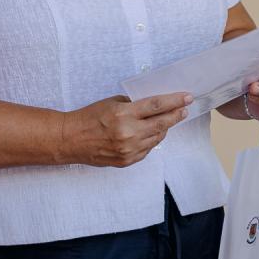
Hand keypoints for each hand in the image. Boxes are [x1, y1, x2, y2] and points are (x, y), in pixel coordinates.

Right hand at [65, 93, 192, 167]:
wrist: (71, 139)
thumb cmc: (88, 117)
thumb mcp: (110, 103)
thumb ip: (132, 105)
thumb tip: (151, 107)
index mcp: (123, 114)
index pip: (156, 106)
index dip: (174, 101)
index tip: (186, 97)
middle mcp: (129, 133)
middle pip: (162, 123)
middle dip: (176, 115)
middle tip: (184, 109)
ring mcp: (129, 149)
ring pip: (157, 138)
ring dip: (163, 128)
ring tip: (167, 120)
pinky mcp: (127, 161)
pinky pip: (147, 149)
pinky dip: (150, 140)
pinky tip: (149, 133)